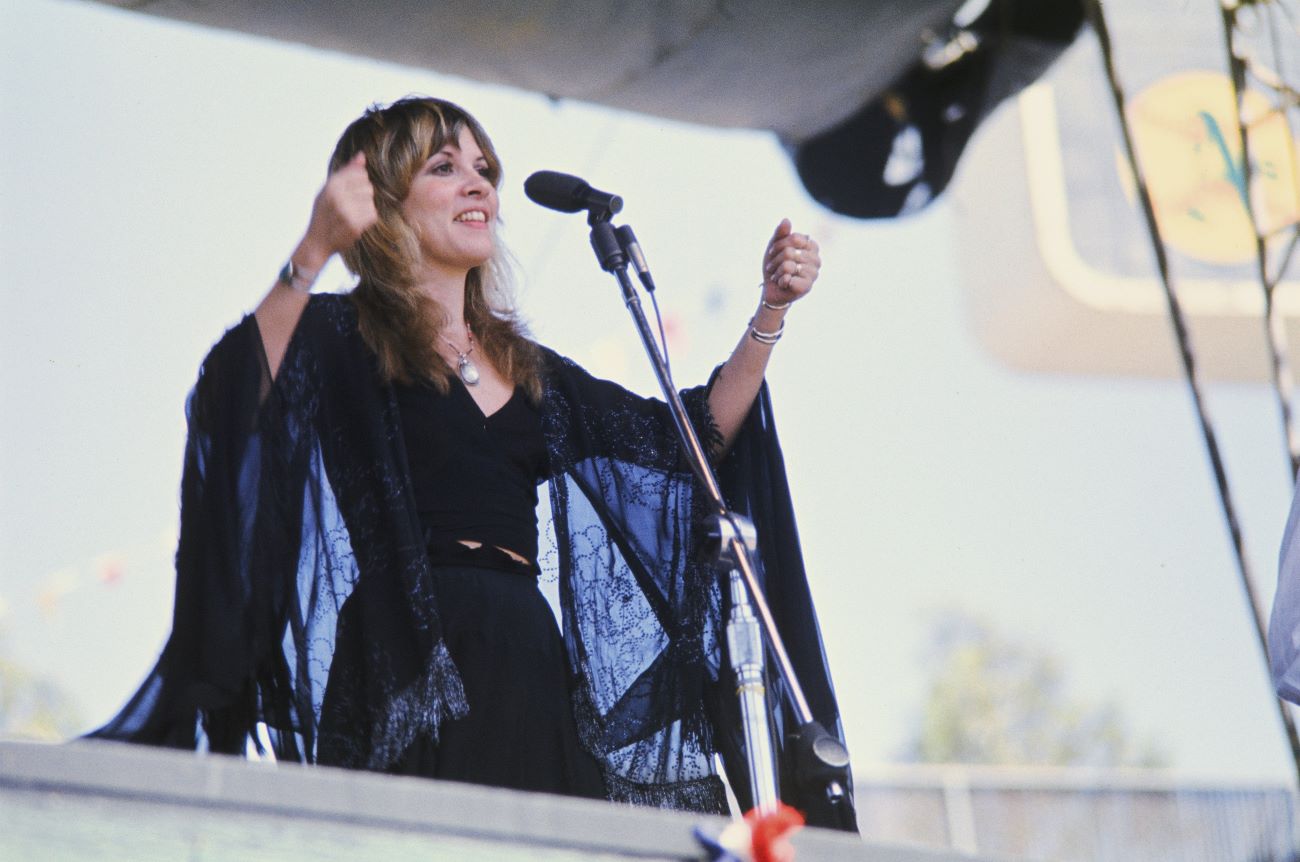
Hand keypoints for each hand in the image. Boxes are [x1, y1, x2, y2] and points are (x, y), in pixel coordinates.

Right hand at [298, 151, 378, 266]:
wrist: (318, 242)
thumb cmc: (324, 213)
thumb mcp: (329, 189)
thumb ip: (346, 172)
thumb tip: (361, 155)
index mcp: (331, 185)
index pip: (360, 174)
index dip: (359, 183)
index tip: (350, 193)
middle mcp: (337, 196)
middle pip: (368, 187)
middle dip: (363, 196)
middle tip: (351, 206)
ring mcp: (346, 211)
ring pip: (371, 201)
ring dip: (365, 208)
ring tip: (353, 215)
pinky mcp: (354, 225)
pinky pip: (372, 214)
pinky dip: (367, 219)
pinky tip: (357, 222)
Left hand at [761, 218, 819, 306]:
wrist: (772, 288)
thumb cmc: (776, 265)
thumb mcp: (775, 246)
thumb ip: (781, 233)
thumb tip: (786, 220)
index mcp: (811, 246)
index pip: (794, 238)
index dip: (779, 245)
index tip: (773, 252)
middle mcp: (816, 259)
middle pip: (789, 252)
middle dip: (775, 260)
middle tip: (773, 267)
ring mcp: (814, 273)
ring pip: (787, 266)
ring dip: (777, 272)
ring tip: (778, 276)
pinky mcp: (807, 287)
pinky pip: (789, 278)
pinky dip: (781, 281)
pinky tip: (783, 284)